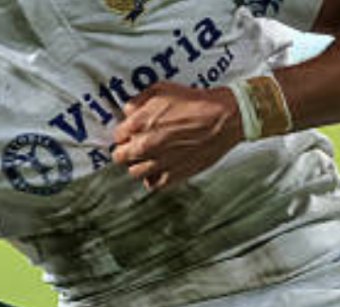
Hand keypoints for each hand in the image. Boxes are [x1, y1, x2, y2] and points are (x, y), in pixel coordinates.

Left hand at [113, 82, 242, 189]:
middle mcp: (146, 146)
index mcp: (140, 124)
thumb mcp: (162, 90)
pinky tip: (159, 169)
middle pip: (120, 157)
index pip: (117, 136)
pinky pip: (153, 184)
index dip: (124, 133)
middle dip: (126, 150)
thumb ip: (140, 101)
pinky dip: (153, 178)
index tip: (130, 132)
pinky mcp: (173, 175)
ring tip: (147, 158)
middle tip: (135, 146)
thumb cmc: (195, 102)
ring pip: (134, 172)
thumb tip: (129, 111)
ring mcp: (159, 163)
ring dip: (138, 164)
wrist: (222, 119)